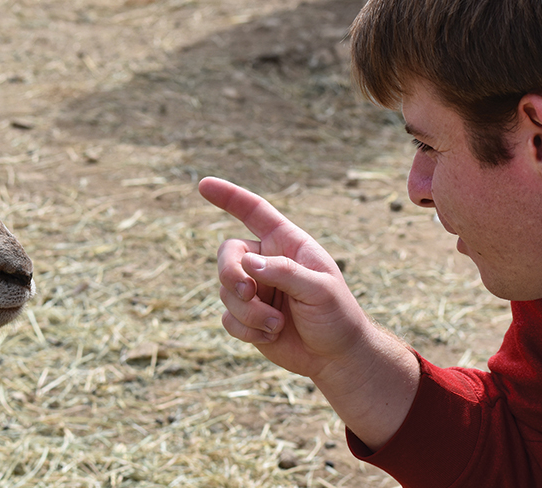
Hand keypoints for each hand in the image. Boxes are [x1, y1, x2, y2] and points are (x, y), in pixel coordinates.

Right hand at [199, 176, 369, 378]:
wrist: (336, 357)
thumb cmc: (337, 316)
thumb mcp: (320, 289)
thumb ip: (285, 272)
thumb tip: (247, 263)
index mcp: (287, 243)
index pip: (254, 212)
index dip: (229, 197)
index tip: (204, 185)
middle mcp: (266, 262)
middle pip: (228, 254)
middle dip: (231, 273)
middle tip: (248, 293)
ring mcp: (255, 290)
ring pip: (226, 291)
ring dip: (249, 312)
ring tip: (278, 326)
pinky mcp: (246, 317)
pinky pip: (228, 318)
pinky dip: (246, 330)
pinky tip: (271, 336)